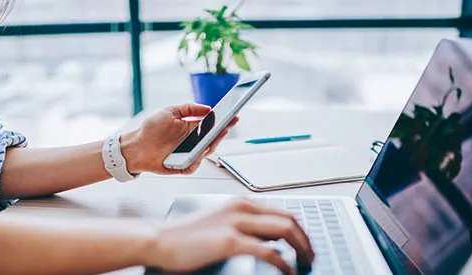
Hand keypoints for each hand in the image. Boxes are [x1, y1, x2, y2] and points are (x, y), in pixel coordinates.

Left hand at [121, 104, 237, 174]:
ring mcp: (189, 154)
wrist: (136, 146)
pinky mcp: (183, 166)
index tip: (233, 115)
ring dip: (210, 145)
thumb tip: (208, 108)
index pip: (212, 125)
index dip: (224, 121)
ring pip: (206, 152)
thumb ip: (189, 108)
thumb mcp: (170, 112)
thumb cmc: (151, 129)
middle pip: (213, 139)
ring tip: (213, 137)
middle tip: (226, 126)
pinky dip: (196, 161)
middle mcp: (193, 142)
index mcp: (192, 128)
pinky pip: (194, 165)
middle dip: (221, 133)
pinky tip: (197, 154)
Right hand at [144, 198, 314, 273]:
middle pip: (289, 218)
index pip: (282, 211)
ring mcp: (236, 223)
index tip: (305, 244)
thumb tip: (269, 239)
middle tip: (311, 256)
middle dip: (306, 238)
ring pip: (285, 230)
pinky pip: (269, 251)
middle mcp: (242, 208)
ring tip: (306, 263)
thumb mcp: (220, 222)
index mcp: (240, 203)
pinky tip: (287, 271)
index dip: (299, 229)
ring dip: (301, 248)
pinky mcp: (230, 241)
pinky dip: (284, 262)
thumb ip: (244, 226)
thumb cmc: (186, 235)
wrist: (160, 239)